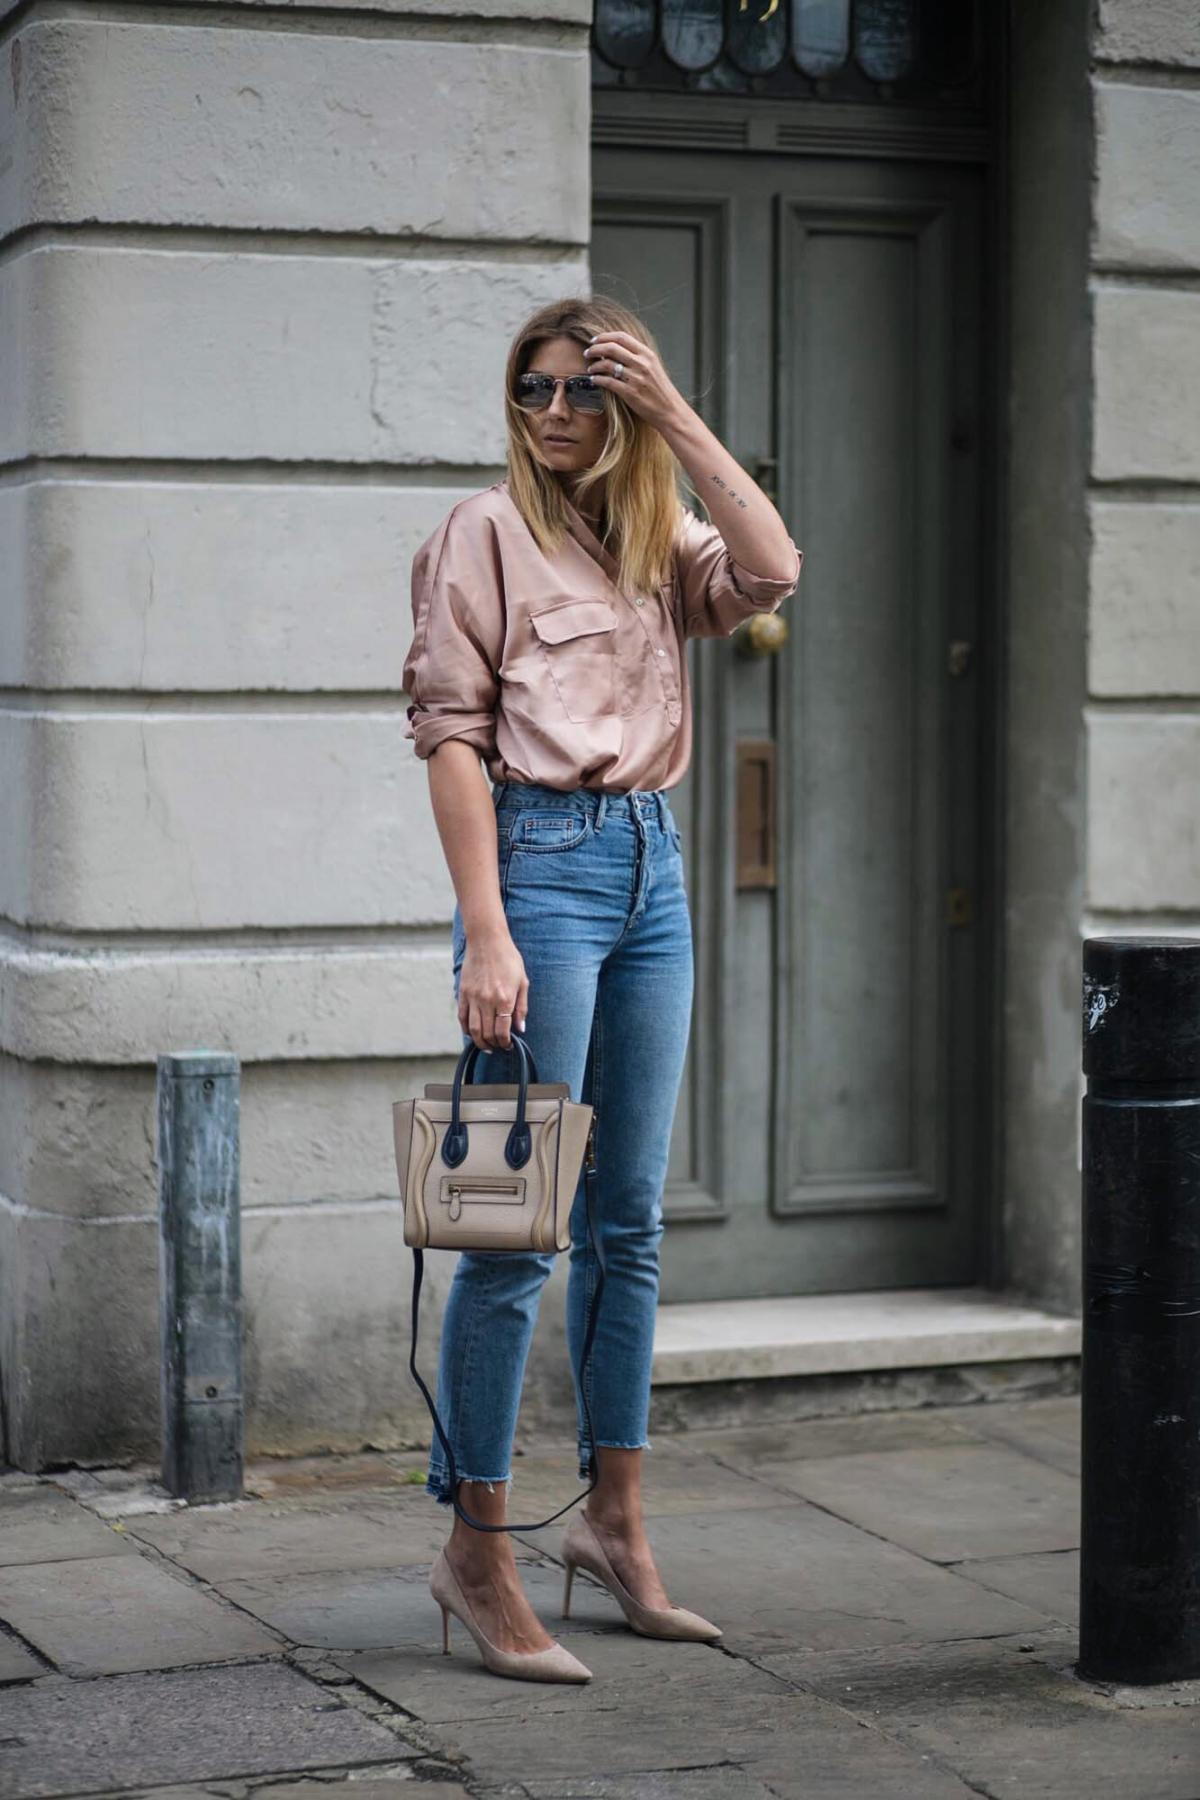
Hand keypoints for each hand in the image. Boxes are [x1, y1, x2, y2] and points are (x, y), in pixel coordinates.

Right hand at [457, 929, 528, 1050]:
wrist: (487, 940)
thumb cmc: (508, 958)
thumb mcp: (522, 981)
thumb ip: (521, 1007)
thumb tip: (520, 1028)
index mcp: (505, 998)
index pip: (502, 1031)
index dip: (505, 1042)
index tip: (508, 1045)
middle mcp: (488, 1000)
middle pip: (487, 1033)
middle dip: (493, 1044)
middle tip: (498, 1046)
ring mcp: (473, 997)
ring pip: (473, 1029)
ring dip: (479, 1041)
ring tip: (486, 1045)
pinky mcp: (463, 992)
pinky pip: (462, 1017)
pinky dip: (466, 1028)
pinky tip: (472, 1033)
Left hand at [583, 330, 688, 432]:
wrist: (670, 410)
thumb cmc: (660, 390)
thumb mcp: (653, 366)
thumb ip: (637, 356)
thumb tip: (616, 349)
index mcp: (647, 354)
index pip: (621, 337)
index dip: (604, 337)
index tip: (595, 340)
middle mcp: (642, 364)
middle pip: (611, 348)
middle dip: (595, 349)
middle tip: (587, 353)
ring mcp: (636, 378)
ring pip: (607, 364)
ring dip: (594, 365)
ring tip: (590, 368)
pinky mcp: (630, 393)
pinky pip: (608, 382)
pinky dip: (598, 379)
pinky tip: (594, 380)